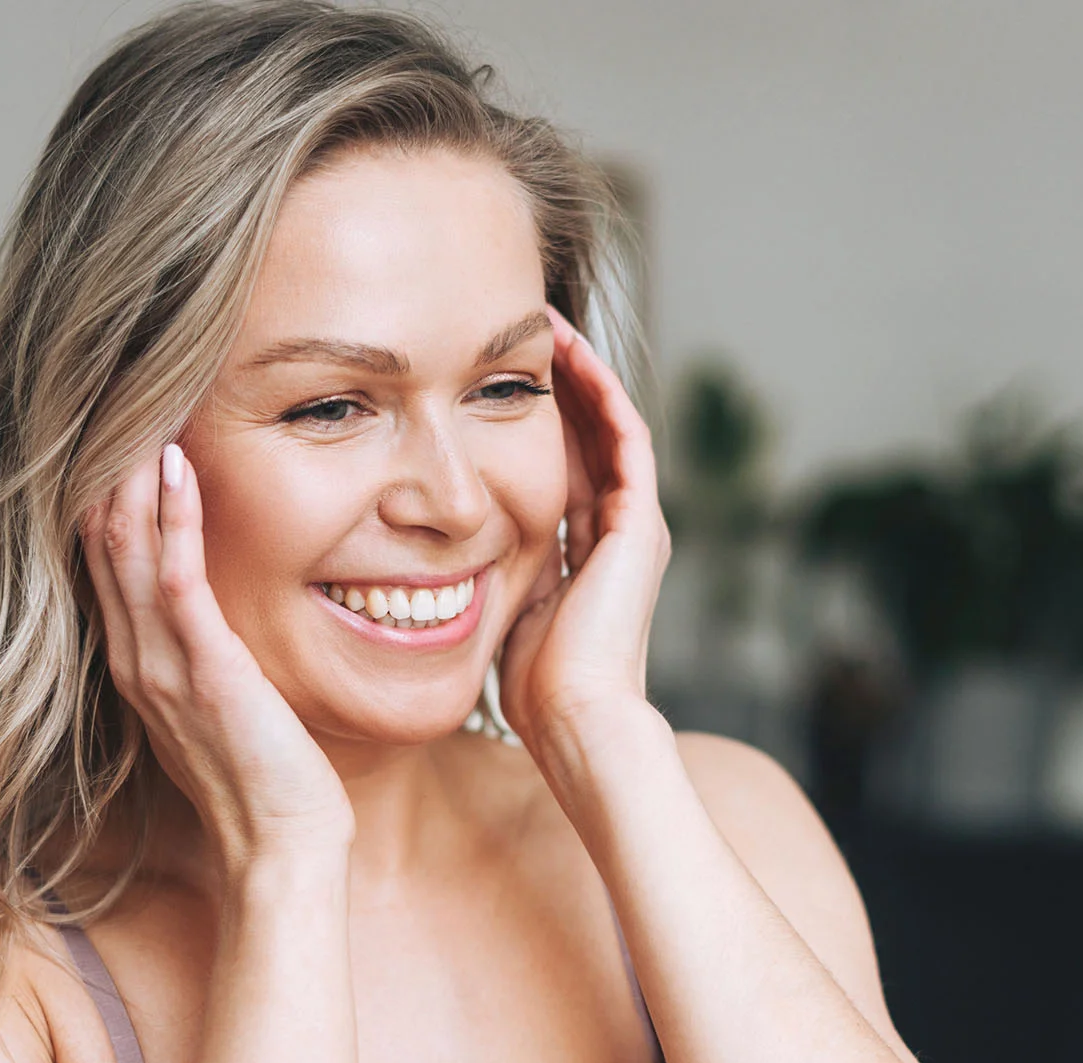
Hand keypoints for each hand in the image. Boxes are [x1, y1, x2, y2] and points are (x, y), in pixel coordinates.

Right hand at [82, 445, 354, 870]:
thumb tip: (202, 614)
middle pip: (100, 542)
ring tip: (140, 409)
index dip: (106, 493)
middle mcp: (135, 658)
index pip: (104, 560)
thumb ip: (195, 655)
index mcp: (137, 664)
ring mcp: (162, 666)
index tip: (120, 431)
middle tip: (118, 396)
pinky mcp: (205, 672)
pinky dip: (174, 521)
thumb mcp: (214, 705)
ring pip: (125, 550)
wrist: (279, 848)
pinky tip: (176, 469)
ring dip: (131, 477)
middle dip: (108, 468)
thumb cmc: (260, 777)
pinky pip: (177, 582)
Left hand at [498, 306, 670, 753]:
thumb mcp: (505, 612)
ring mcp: (635, 524)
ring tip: (548, 326)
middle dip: (559, 386)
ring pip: (610, 427)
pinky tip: (571, 354)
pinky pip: (623, 438)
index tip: (496, 382)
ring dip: (581, 375)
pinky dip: (600, 394)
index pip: (562, 468)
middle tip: (524, 335)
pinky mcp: (640, 521)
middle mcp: (617, 532)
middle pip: (589, 438)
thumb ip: (492, 575)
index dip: (536, 423)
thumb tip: (442, 555)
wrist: (574, 715)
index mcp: (586, 554)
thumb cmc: (535, 686)